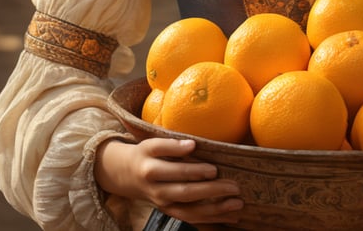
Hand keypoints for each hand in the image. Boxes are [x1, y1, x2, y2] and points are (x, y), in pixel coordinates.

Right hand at [95, 137, 242, 226]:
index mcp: (151, 170)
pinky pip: (192, 219)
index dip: (194, 171)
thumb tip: (192, 144)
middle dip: (211, 191)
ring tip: (237, 203)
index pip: (174, 171)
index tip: (214, 168)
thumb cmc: (145, 155)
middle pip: (185, 193)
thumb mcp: (151, 144)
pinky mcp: (170, 212)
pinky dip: (212, 219)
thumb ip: (171, 144)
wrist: (125, 176)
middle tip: (233, 186)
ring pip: (190, 211)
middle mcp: (157, 191)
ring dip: (215, 210)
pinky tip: (232, 216)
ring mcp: (164, 205)